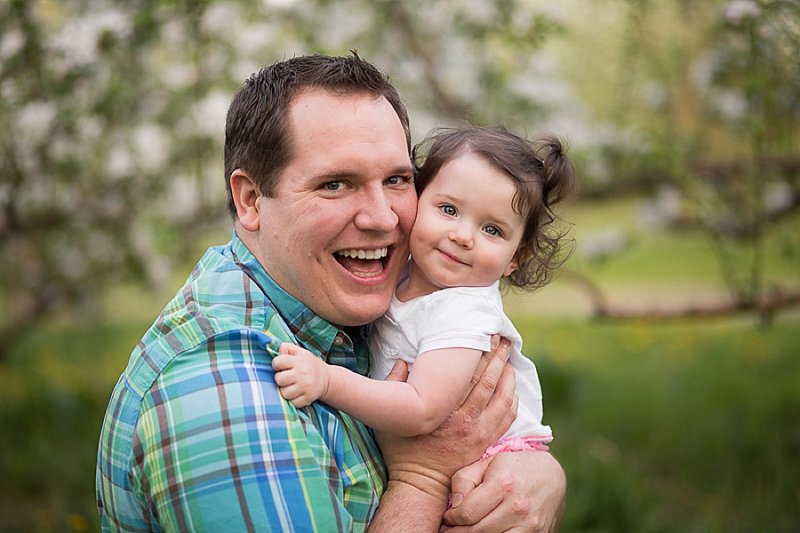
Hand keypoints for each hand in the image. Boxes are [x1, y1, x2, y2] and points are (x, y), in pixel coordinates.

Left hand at [272, 342, 328, 406]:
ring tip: (291, 386)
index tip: (282, 367)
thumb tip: (276, 352)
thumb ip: (287, 348)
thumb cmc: (308, 364)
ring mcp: (305, 387)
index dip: (277, 364)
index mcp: (298, 361)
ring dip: (285, 391)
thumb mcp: (300, 352)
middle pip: (279, 379)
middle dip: (280, 379)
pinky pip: (292, 403)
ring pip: (284, 393)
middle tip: (286, 378)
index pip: (277, 362)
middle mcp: (302, 373)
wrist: (326, 379)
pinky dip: (292, 400)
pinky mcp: (308, 398)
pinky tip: (296, 394)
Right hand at [374, 337, 517, 499]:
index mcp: (444, 410)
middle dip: (497, 358)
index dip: (478, 353)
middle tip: (502, 339)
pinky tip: (512, 388)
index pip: (468, 375)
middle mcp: (466, 419)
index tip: (483, 336)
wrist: (421, 486)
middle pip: (489, 381)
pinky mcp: (486, 443)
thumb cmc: (403, 451)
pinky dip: (512, 400)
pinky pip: (507, 418)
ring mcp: (479, 432)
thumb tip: (403, 361)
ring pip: (503, 398)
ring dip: (508, 376)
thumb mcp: (388, 418)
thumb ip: (394, 386)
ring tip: (509, 358)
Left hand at [442, 450, 565, 531]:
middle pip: (477, 531)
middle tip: (450, 528)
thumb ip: (464, 480)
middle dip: (458, 532)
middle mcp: (518, 507)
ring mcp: (530, 525)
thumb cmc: (513, 467)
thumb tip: (453, 505)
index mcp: (503, 485)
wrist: (551, 475)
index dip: (451, 518)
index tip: (448, 516)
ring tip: (465, 530)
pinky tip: (485, 532)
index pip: (467, 513)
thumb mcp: (487, 463)